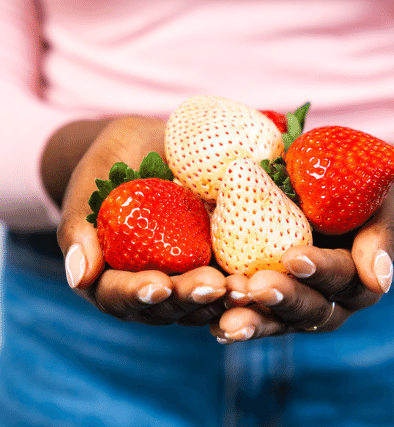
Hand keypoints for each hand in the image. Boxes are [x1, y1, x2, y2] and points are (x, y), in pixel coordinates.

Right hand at [56, 116, 226, 325]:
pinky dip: (237, 283)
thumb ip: (80, 228)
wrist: (147, 146)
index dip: (136, 294)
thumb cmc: (111, 163)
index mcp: (108, 273)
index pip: (117, 295)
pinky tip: (256, 276)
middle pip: (164, 306)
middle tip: (212, 286)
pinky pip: (223, 279)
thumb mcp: (90, 184)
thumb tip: (78, 276)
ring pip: (197, 303)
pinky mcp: (208, 261)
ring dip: (219, 300)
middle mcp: (145, 283)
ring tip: (241, 289)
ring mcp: (180, 275)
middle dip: (187, 298)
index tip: (158, 283)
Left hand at [210, 181, 393, 342]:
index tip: (295, 257)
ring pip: (281, 321)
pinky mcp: (273, 304)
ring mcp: (301, 306)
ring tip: (230, 321)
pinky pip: (257, 316)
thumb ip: (378, 239)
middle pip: (311, 308)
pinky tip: (216, 326)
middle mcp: (332, 300)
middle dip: (284, 298)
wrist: (336, 196)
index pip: (343, 278)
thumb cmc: (357, 193)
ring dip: (256, 320)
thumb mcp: (375, 205)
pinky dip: (237, 321)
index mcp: (360, 277)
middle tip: (258, 288)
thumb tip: (379, 281)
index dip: (321, 270)